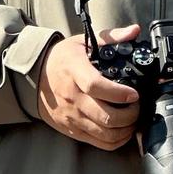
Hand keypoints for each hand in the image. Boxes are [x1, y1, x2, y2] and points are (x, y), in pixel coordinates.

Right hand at [36, 27, 142, 150]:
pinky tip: (122, 131)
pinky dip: (115, 141)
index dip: (119, 93)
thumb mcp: (81, 42)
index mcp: (74, 71)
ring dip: (125, 130)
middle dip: (129, 115)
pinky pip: (98, 143)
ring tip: (132, 119)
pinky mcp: (72, 129)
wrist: (34, 78)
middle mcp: (72, 97)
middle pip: (104, 116)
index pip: (96, 86)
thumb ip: (109, 37)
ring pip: (104, 133)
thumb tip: (134, 31)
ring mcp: (72, 116)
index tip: (134, 93)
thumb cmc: (61, 60)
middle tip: (137, 107)